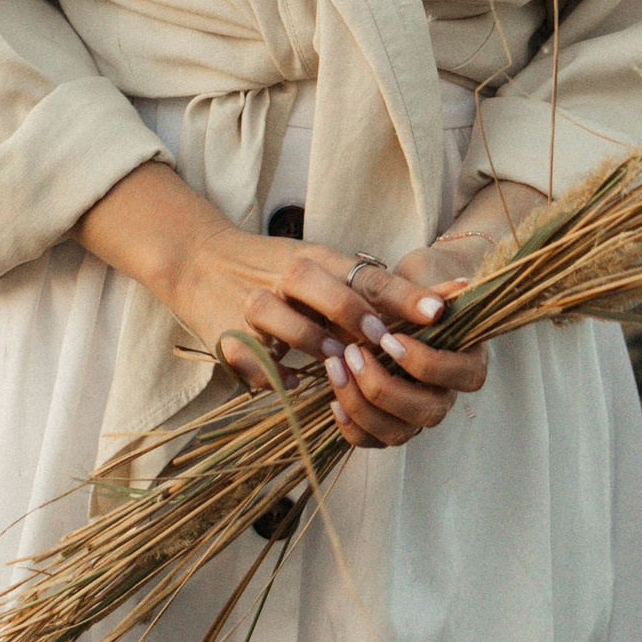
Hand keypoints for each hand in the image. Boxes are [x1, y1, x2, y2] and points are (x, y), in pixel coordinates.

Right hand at [76, 164, 484, 449]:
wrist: (198, 262)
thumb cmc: (273, 268)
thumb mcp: (319, 264)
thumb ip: (370, 287)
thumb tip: (444, 303)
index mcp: (317, 258)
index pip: (369, 276)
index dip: (407, 296)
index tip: (440, 313)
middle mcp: (287, 277)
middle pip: (335, 298)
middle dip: (363, 324)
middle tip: (385, 345)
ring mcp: (255, 308)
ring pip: (298, 334)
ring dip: (322, 351)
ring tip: (338, 363)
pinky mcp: (229, 338)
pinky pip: (262, 366)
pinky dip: (279, 377)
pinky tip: (292, 383)